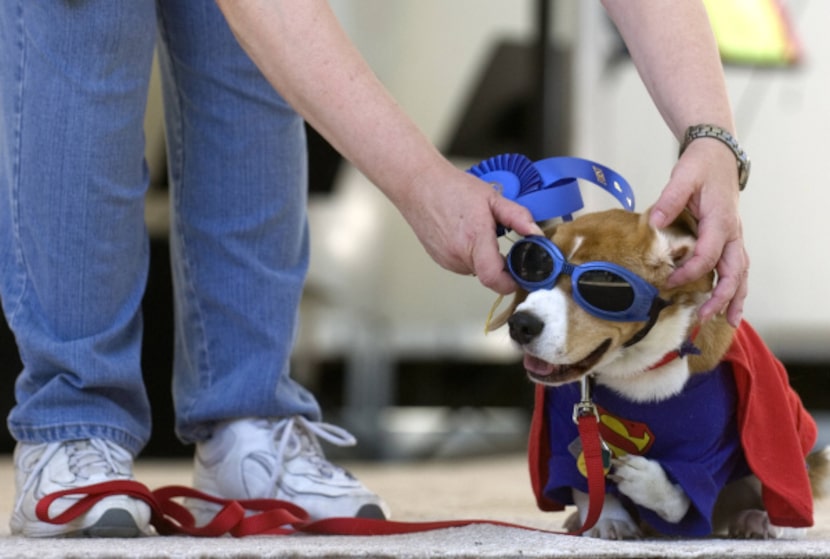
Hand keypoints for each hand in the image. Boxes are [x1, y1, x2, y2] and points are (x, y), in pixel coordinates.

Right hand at [397, 169, 542, 294]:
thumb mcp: (492, 198)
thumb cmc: (451, 188)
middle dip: (500, 263)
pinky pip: (462, 264)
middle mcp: (458, 255)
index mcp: (474, 239)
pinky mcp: (439, 260)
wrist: (418, 185)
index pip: (495, 279)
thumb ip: (518, 217)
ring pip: (476, 270)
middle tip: (500, 239)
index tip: (522, 274)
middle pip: (489, 275)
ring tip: (477, 231)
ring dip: (484, 257)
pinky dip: (469, 254)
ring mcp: (446, 260)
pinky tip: (463, 234)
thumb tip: (537, 234)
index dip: (512, 282)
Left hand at [649, 139, 748, 326]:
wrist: (716, 155)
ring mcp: (734, 237)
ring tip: (728, 321)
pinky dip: (735, 287)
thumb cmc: (700, 167)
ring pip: (741, 273)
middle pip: (734, 272)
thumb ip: (669, 200)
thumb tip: (655, 222)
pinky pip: (736, 267)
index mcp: (720, 221)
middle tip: (704, 316)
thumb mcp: (683, 177)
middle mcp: (732, 233)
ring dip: (735, 298)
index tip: (670, 282)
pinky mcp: (730, 239)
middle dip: (721, 297)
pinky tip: (727, 303)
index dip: (690, 272)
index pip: (708, 255)